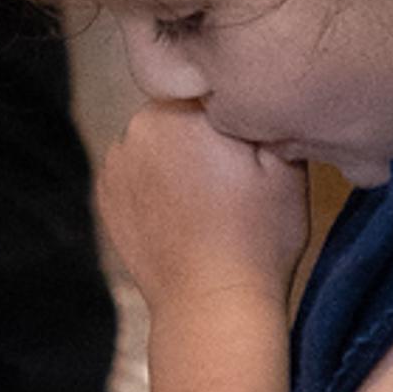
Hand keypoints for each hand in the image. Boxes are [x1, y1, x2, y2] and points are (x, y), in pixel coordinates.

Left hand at [98, 100, 309, 314]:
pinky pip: (136, 170)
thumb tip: (258, 89)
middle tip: (233, 176)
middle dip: (203, 132)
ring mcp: (116, 163)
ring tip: (207, 200)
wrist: (212, 306)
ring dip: (176, 157)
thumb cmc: (258, 239)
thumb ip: (268, 112)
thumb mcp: (287, 166)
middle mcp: (138, 127)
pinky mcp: (105, 194)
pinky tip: (182, 213)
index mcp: (180, 111)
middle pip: (180, 110)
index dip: (235, 111)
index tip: (251, 144)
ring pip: (157, 140)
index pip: (210, 85)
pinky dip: (155, 184)